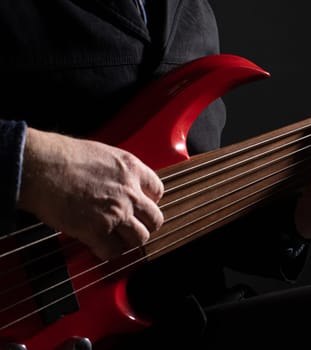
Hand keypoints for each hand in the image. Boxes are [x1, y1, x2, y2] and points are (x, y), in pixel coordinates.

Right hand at [17, 128, 164, 259]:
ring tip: (117, 238)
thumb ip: (117, 171)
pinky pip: (114, 251)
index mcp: (131, 168)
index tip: (142, 206)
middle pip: (154, 218)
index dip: (150, 201)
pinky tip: (100, 246)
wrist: (39, 166)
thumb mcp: (102, 153)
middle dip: (145, 225)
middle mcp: (129, 191)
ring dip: (129, 241)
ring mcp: (116, 212)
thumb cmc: (60, 156)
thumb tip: (117, 183)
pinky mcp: (98, 230)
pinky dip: (108, 252)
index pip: (157, 190)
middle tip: (133, 227)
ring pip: (140, 238)